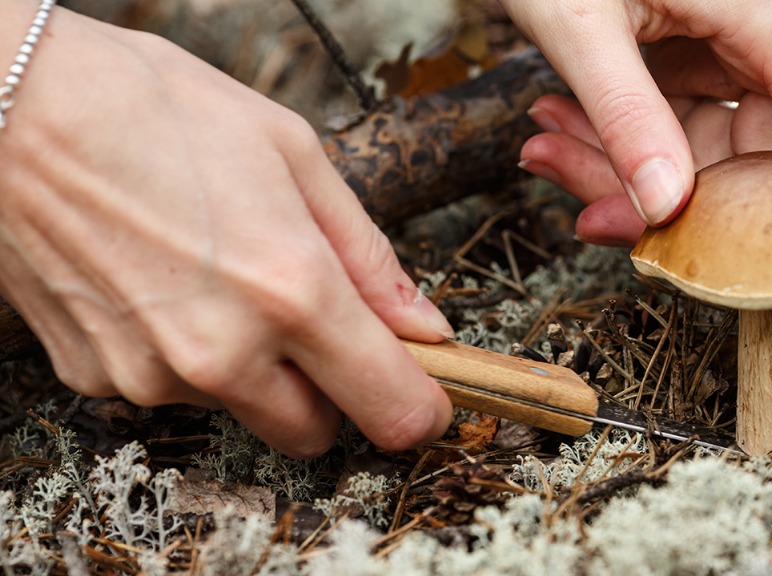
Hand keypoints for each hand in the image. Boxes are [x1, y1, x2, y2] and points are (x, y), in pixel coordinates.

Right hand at [0, 3, 453, 456]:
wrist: (12, 104)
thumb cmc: (158, 109)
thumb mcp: (294, 155)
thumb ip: (370, 257)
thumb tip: (423, 326)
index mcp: (292, 292)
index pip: (390, 408)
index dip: (419, 406)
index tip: (424, 390)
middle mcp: (223, 352)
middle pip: (315, 431)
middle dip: (330, 390)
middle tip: (315, 321)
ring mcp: (152, 375)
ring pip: (242, 407)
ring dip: (253, 366)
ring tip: (218, 272)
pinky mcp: (96, 377)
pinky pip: (172, 389)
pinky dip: (185, 354)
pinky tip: (161, 281)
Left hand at [501, 0, 771, 320]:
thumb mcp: (581, 23)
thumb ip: (624, 115)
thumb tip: (665, 210)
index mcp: (769, 19)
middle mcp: (764, 39)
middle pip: (753, 163)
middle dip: (669, 208)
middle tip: (590, 218)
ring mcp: (728, 50)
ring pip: (702, 154)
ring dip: (621, 171)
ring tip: (546, 148)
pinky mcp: (694, 55)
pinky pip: (673, 127)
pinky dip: (617, 144)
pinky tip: (557, 129)